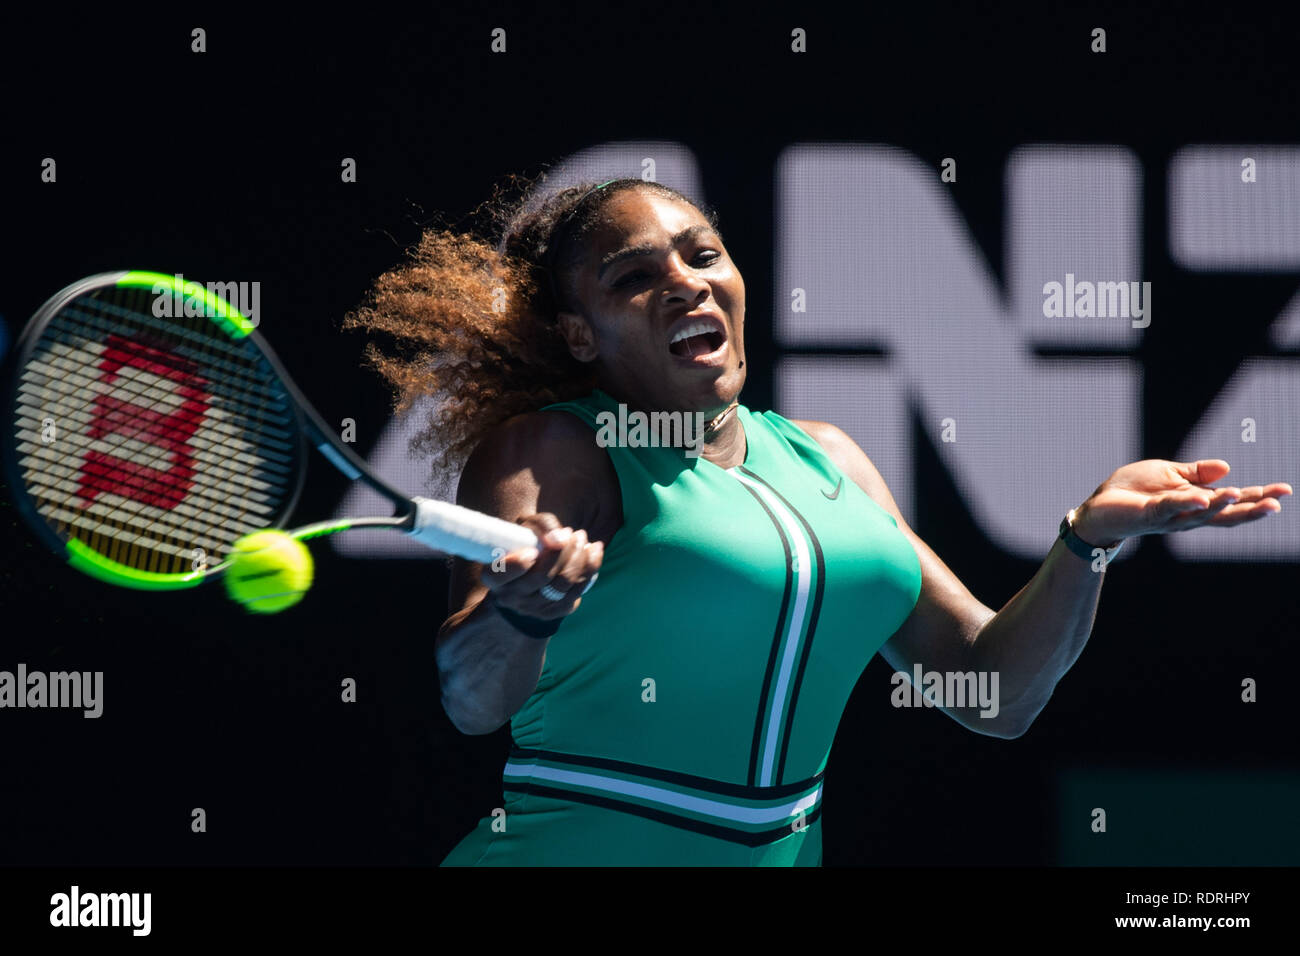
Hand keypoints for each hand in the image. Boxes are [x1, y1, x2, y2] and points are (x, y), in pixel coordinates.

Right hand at [480, 513, 603, 619]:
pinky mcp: (557, 611)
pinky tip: (594, 550)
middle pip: (541, 577)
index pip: (500, 575)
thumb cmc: (527, 543)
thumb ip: (541, 526)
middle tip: (572, 532)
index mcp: (494, 576)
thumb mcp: (526, 528)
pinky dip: (591, 567)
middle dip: (562, 551)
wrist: (534, 572)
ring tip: (582, 537)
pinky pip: (579, 590)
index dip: (517, 564)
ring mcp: (535, 608)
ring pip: (563, 584)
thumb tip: (560, 538)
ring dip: (579, 557)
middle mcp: (511, 597)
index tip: (533, 550)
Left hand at [1073, 459, 1291, 545]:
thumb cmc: (1135, 490)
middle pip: (1224, 514)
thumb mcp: (1170, 474)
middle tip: (1276, 504)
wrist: (1100, 505)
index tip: (1284, 491)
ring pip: (1200, 513)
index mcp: (1196, 502)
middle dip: (1250, 509)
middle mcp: (1188, 514)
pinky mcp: (1149, 514)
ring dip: (1221, 504)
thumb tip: (1228, 467)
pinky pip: (1170, 507)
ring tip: (1241, 494)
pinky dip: (1187, 502)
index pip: (1232, 500)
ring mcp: (1169, 517)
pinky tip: (1201, 498)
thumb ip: (1197, 473)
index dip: (1258, 497)